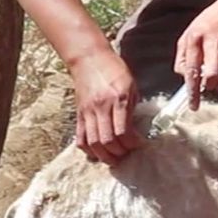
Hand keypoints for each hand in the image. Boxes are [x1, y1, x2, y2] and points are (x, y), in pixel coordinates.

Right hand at [69, 50, 142, 164]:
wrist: (89, 58)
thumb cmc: (114, 69)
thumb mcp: (131, 85)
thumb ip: (132, 107)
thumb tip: (135, 129)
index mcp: (118, 99)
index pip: (123, 131)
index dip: (132, 143)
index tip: (138, 144)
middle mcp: (101, 107)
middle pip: (107, 141)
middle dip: (119, 153)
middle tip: (126, 154)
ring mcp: (87, 112)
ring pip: (93, 143)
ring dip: (104, 156)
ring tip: (113, 159)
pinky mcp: (79, 114)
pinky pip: (80, 137)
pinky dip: (88, 149)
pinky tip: (96, 152)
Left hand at [175, 0, 217, 107]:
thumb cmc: (208, 25)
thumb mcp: (189, 34)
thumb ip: (182, 56)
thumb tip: (184, 77)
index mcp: (195, 37)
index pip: (192, 69)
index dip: (193, 91)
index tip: (193, 105)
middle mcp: (213, 40)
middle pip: (212, 76)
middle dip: (210, 86)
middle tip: (209, 85)